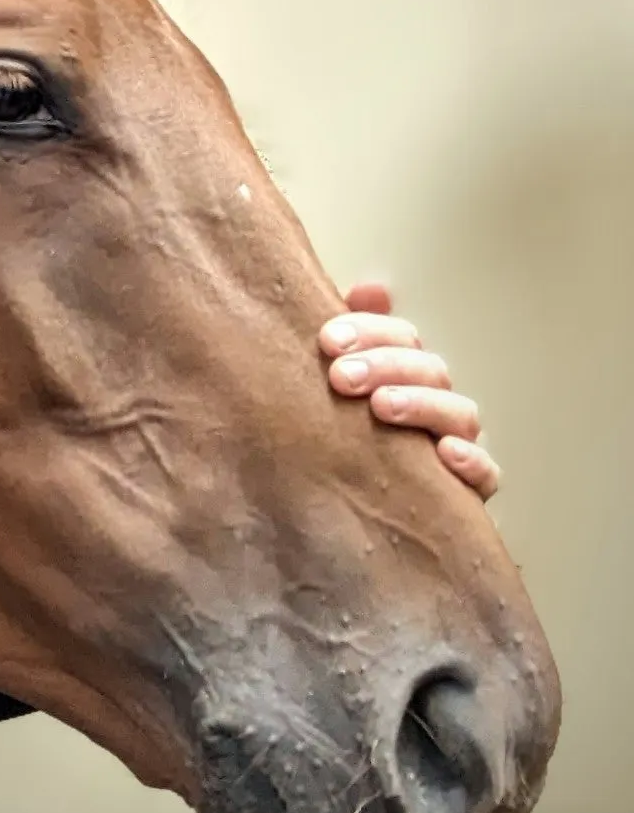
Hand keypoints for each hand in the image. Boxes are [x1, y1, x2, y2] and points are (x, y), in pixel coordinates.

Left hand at [320, 279, 498, 499]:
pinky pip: (485, 475)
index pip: (400, 338)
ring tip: (382, 406)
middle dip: (385, 365)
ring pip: (457, 414)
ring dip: (421, 405)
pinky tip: (444, 454)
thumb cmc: (336, 445)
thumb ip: (344, 341)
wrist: (341, 523)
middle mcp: (432, 406)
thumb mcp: (329, 390)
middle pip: (428, 370)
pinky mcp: (467, 494)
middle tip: (341, 376)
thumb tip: (371, 288)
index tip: (327, 338)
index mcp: (401, 375)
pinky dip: (471, 462)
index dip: (370, 330)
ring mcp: (454, 446)